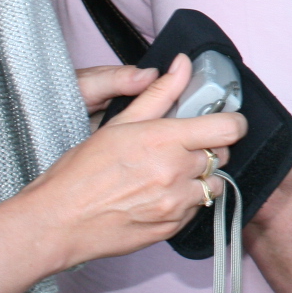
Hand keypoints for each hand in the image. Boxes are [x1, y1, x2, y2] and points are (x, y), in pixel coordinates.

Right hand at [19, 54, 247, 268]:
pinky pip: (197, 209)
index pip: (228, 128)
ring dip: (200, 177)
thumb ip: (159, 94)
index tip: (224, 121)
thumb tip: (183, 64)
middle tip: (183, 148)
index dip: (232, 122)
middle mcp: (176, 172)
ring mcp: (176, 204)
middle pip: (222, 154)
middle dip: (209, 148)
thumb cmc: (81, 172)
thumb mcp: (119, 124)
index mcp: (164, 140)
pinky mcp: (173, 228)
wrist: (59, 222)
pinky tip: (159, 195)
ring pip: (213, 184)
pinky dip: (186, 200)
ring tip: (169, 174)